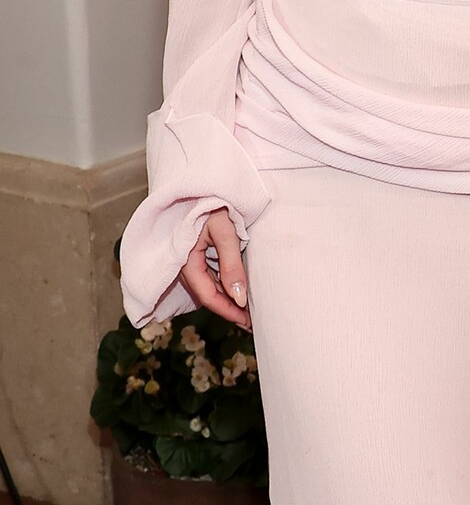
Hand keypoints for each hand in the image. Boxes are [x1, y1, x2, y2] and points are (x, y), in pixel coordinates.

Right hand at [179, 208, 251, 330]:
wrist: (205, 181)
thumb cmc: (214, 202)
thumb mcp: (225, 232)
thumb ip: (231, 265)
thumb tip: (239, 298)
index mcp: (186, 260)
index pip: (207, 295)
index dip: (228, 310)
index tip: (247, 321)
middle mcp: (184, 263)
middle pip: (206, 294)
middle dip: (228, 309)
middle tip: (250, 323)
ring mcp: (189, 258)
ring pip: (207, 286)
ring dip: (226, 300)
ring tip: (247, 312)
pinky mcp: (196, 251)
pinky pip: (208, 276)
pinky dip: (222, 286)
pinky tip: (235, 292)